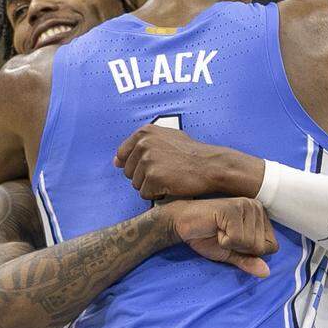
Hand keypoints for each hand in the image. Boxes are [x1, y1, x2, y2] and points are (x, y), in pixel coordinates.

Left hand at [115, 124, 262, 199]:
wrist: (210, 165)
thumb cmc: (190, 153)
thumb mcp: (166, 138)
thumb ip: (141, 145)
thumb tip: (116, 160)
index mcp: (144, 133)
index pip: (122, 154)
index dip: (134, 165)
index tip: (149, 167)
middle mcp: (143, 144)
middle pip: (128, 172)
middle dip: (143, 177)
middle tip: (165, 173)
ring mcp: (147, 160)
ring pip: (136, 184)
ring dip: (151, 186)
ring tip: (169, 178)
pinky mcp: (153, 177)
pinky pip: (145, 194)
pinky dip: (157, 194)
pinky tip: (171, 186)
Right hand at [162, 197, 277, 277]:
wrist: (181, 224)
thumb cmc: (206, 236)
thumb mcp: (231, 252)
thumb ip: (248, 261)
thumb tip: (266, 273)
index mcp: (261, 215)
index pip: (272, 247)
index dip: (250, 252)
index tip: (232, 240)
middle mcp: (256, 207)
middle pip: (261, 247)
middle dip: (239, 248)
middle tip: (223, 235)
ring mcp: (245, 206)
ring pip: (250, 243)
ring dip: (230, 244)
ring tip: (219, 231)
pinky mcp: (232, 209)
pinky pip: (237, 238)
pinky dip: (223, 240)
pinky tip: (215, 228)